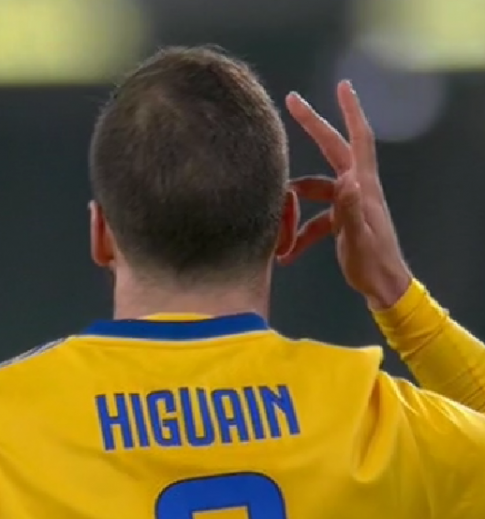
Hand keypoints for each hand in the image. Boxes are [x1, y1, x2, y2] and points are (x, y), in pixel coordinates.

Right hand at [278, 80, 412, 309]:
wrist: (385, 287)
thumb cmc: (373, 263)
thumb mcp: (359, 238)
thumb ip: (350, 210)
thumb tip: (345, 180)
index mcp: (362, 186)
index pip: (357, 139)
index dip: (350, 112)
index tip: (341, 86)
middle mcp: (356, 187)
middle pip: (332, 149)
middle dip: (313, 125)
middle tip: (291, 100)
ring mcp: (348, 202)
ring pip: (313, 191)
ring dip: (293, 208)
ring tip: (278, 235)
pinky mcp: (342, 219)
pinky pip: (313, 218)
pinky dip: (299, 234)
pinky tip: (287, 255)